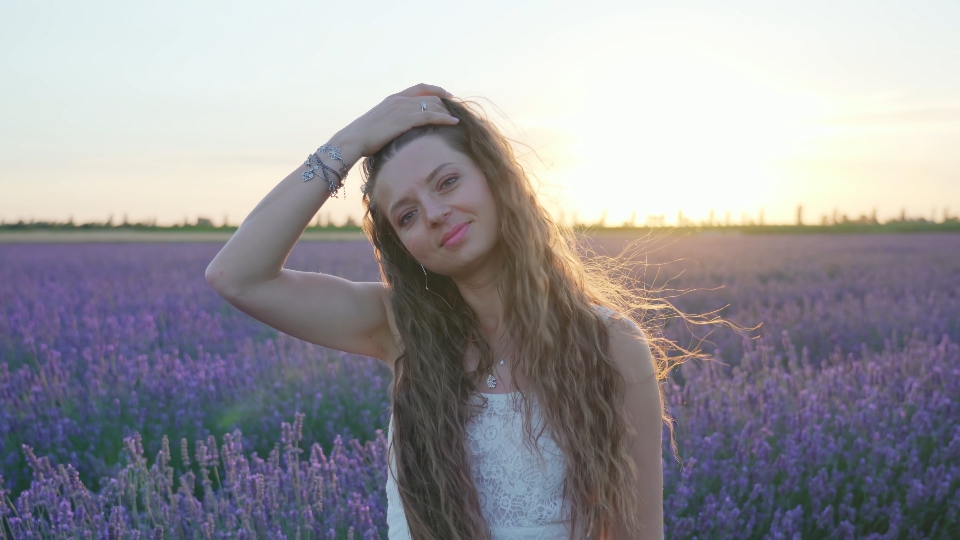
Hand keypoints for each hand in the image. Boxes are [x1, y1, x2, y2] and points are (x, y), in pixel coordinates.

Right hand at [335, 83, 459, 158]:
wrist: (352, 140)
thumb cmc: (363, 138)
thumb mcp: (379, 125)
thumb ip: (391, 122)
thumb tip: (398, 131)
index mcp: (392, 99)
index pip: (419, 88)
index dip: (435, 90)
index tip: (446, 95)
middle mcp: (399, 100)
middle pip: (429, 96)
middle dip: (445, 102)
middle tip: (456, 109)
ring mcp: (402, 109)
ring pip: (432, 105)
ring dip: (447, 111)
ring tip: (458, 117)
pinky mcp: (405, 120)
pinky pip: (430, 116)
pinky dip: (444, 118)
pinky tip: (454, 122)